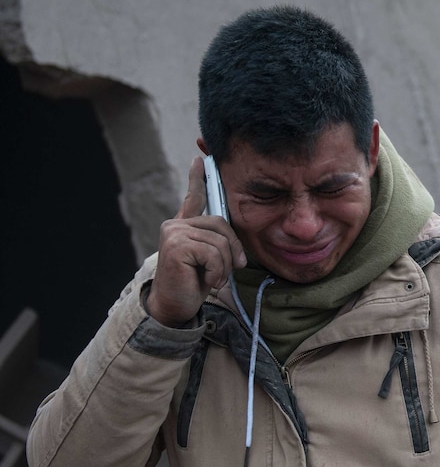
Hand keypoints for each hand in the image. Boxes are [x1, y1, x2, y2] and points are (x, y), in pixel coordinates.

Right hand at [146, 156, 245, 326]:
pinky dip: (216, 271)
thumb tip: (239, 249)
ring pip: (220, 242)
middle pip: (222, 224)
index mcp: (184, 226)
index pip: (193, 198)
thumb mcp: (211, 260)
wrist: (174, 307)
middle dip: (233, 250)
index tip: (200, 159)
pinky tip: (206, 281)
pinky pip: (213, 253)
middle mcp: (176, 225)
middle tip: (229, 271)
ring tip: (213, 278)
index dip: (198, 178)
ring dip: (223, 266)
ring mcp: (174, 233)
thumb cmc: (194, 284)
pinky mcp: (176, 245)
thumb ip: (220, 244)